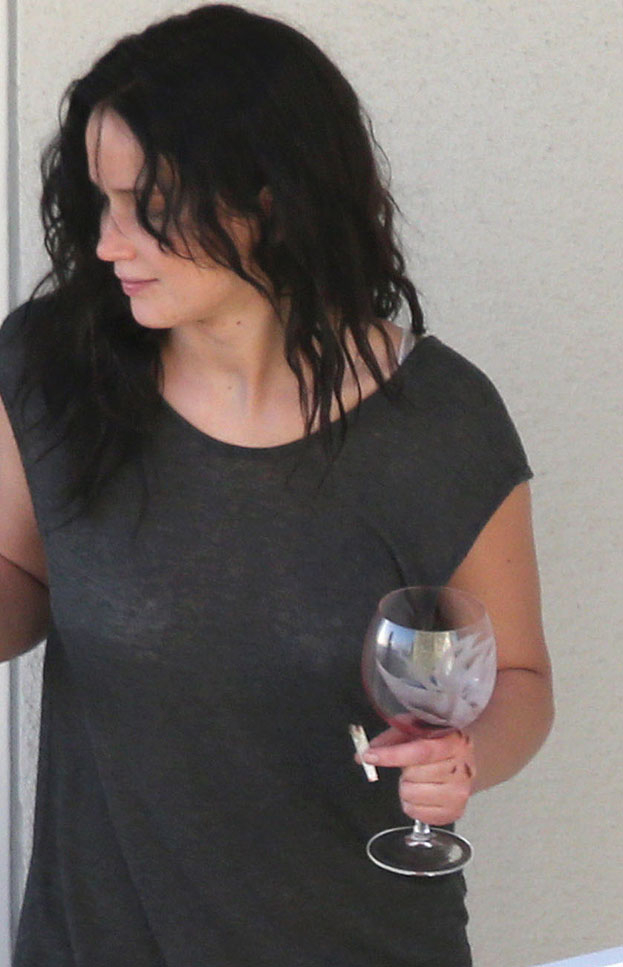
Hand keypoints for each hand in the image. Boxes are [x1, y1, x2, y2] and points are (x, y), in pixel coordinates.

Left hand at [361, 728, 475, 824]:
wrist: (464, 762)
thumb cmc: (435, 744)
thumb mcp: (416, 731)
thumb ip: (390, 739)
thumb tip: (363, 754)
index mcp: (453, 742)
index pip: (420, 751)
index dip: (392, 755)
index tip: (369, 756)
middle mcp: (462, 768)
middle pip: (413, 774)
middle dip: (404, 770)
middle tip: (413, 766)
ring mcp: (460, 792)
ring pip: (412, 795)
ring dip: (406, 788)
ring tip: (418, 779)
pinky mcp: (455, 812)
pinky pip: (417, 814)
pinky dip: (411, 805)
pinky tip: (421, 793)